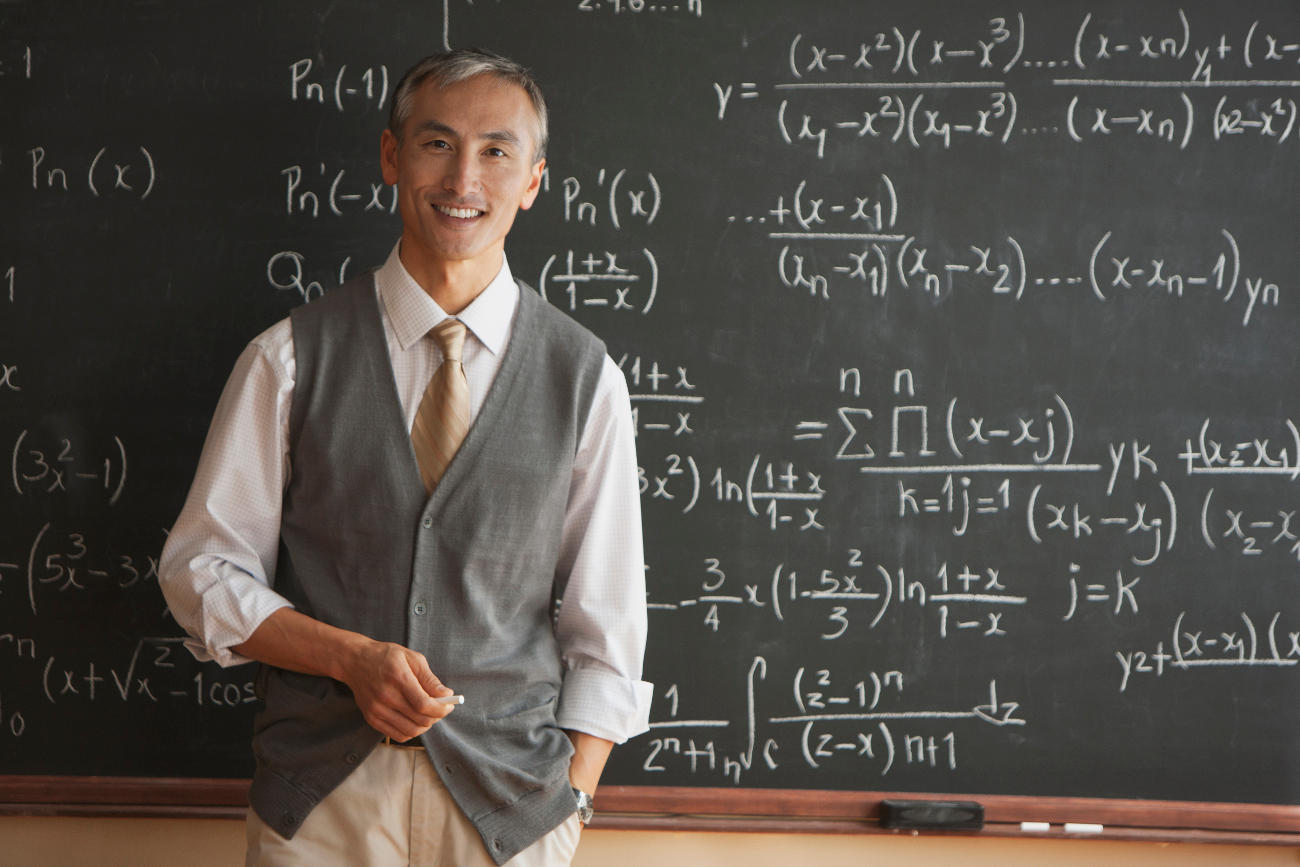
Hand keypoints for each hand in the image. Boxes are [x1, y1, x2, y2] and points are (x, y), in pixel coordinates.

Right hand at [342, 639, 457, 740]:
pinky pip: (398, 735)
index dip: (441, 709)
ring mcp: (376, 710)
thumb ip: (430, 678)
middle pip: (419, 720)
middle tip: (441, 708)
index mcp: (398, 678)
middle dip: (437, 716)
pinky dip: (411, 731)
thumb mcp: (412, 658)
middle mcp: (385, 696)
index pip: (424, 704)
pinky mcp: (371, 719)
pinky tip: (414, 719)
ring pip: (411, 731)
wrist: (355, 661)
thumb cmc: (386, 657)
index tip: (450, 705)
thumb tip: (446, 694)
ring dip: (426, 725)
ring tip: (428, 714)